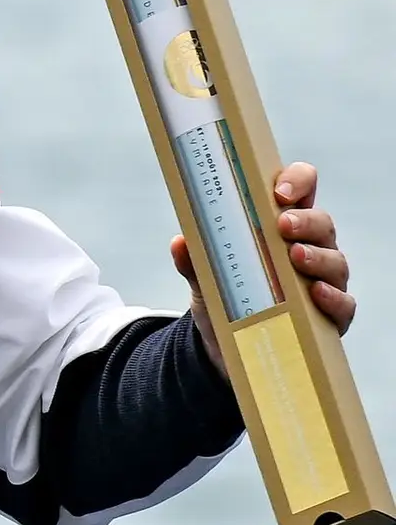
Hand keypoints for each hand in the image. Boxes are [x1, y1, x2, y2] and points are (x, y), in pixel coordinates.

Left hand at [183, 162, 352, 330]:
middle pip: (321, 224)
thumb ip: (194, 259)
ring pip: (335, 261)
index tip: (279, 190)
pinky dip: (333, 297)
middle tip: (283, 225)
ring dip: (317, 256)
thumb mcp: (205, 277)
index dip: (297, 182)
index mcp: (283, 228)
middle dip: (305, 220)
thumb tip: (180, 242)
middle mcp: (311, 248)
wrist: (226, 342)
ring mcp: (325, 280)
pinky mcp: (331, 314)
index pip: (301, 192)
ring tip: (296, 256)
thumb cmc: (226, 296)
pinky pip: (343, 303)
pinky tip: (316, 293)